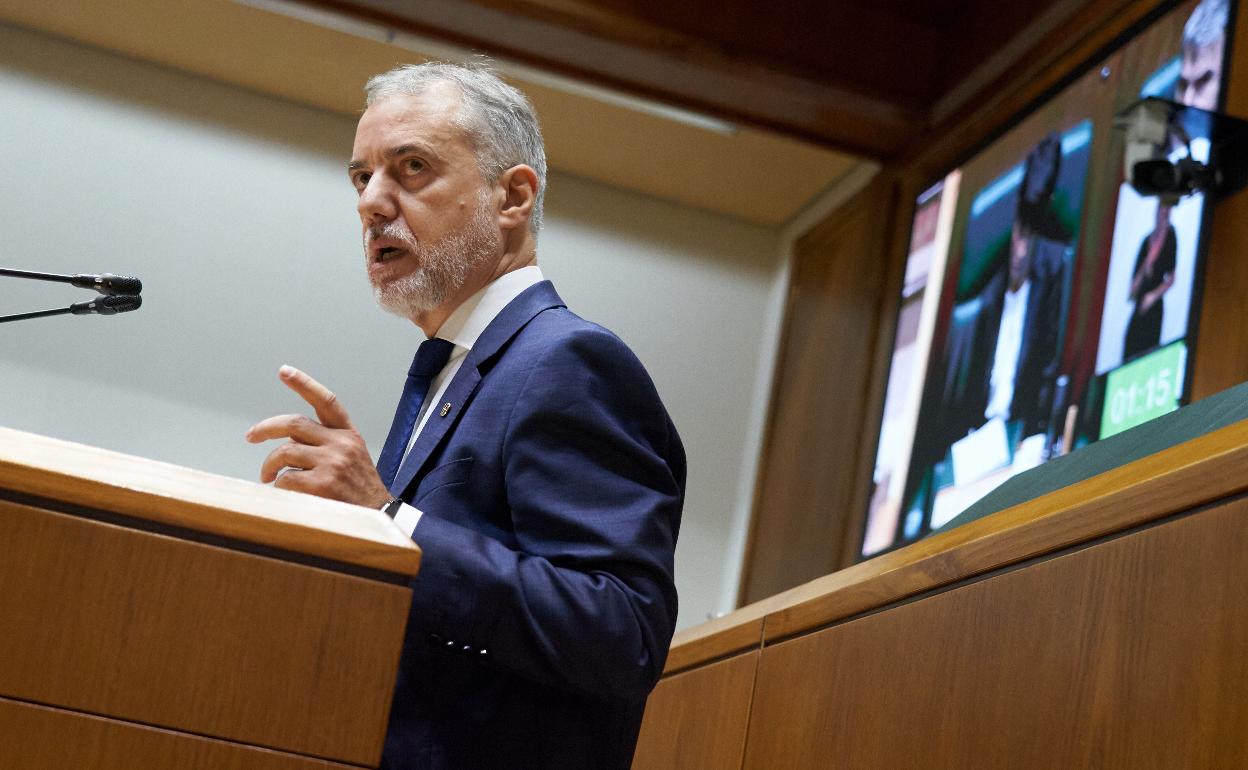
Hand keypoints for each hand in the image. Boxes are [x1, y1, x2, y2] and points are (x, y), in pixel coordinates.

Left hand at [245, 365, 391, 507]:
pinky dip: (278, 486)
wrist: (378, 518)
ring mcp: (332, 463)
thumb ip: (324, 443)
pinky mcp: (322, 484)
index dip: (304, 384)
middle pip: (294, 423)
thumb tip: (286, 441)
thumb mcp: (352, 457)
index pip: (326, 401)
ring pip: (284, 452)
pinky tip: (284, 493)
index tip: (284, 371)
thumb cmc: (359, 490)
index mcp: (348, 434)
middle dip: (266, 428)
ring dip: (269, 465)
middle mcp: (341, 444)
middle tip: (251, 436)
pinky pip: (286, 479)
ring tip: (267, 477)